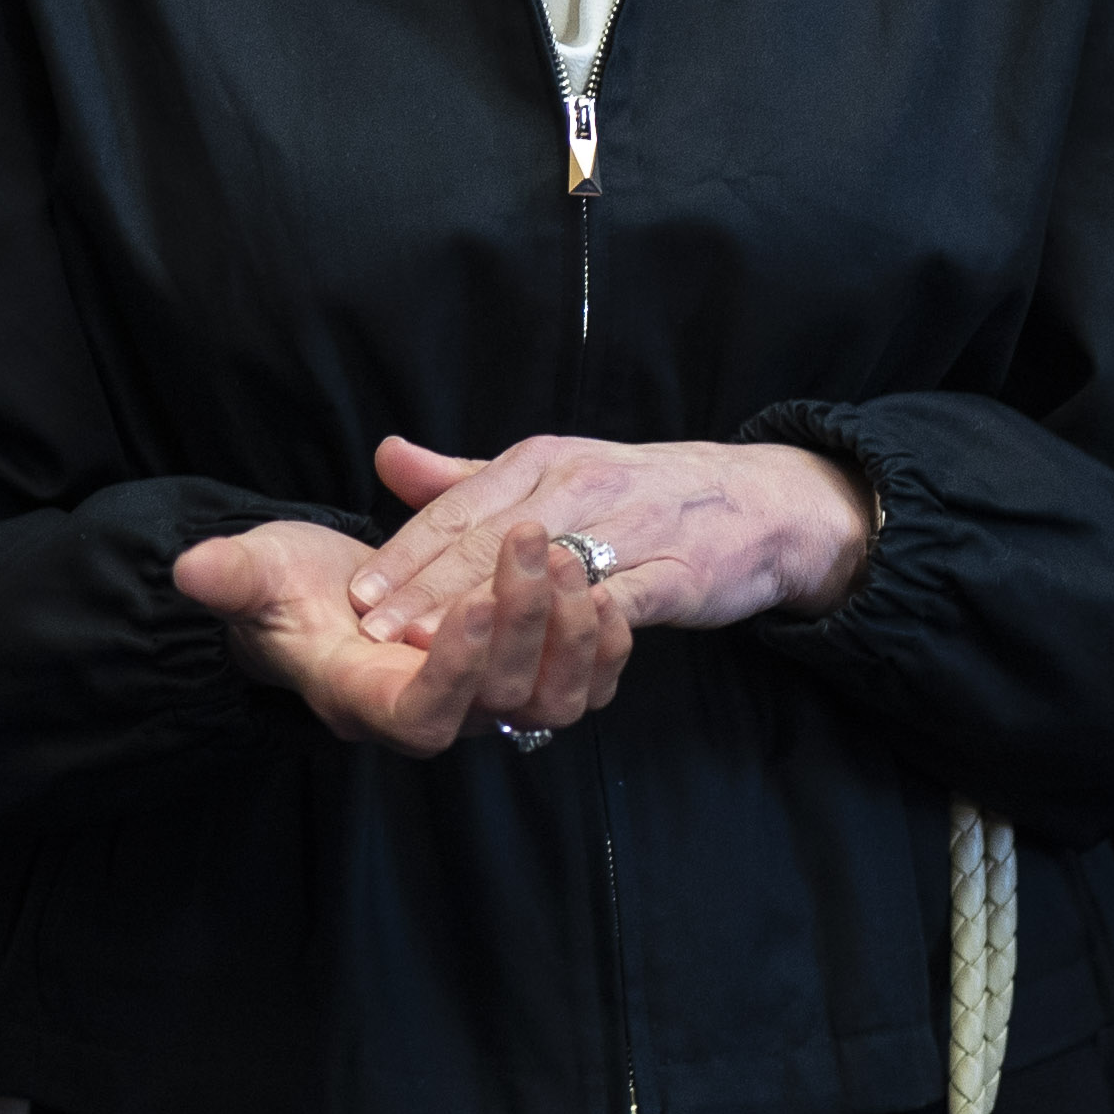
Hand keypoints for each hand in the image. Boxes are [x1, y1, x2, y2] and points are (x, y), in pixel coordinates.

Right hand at [174, 516, 626, 754]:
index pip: (423, 716)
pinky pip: (581, 684)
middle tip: (532, 543)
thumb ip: (229, 580)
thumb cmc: (284, 593)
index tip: (470, 600)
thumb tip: (189, 570)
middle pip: (500, 704)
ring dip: (570, 632)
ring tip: (568, 551)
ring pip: (551, 701)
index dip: (454, 669)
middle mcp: (434, 714)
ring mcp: (482, 703)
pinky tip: (605, 582)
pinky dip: (603, 644)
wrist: (321, 597)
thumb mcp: (253, 577)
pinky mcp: (516, 677)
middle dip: (524, 624)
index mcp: (368, 700)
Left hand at [343, 431, 871, 646]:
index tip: (359, 593)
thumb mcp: (550, 468)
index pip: (460, 507)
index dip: (407, 551)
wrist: (755, 501)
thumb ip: (465, 478)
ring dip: (484, 609)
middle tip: (375, 630)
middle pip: (491, 540)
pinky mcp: (675, 570)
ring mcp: (630, 525)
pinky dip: (573, 625)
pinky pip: (618, 600)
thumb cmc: (638, 491)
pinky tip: (536, 655)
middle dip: (427, 587)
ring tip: (432, 645)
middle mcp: (580, 484)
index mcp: (541, 459)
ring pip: (545, 570)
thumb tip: (386, 458)